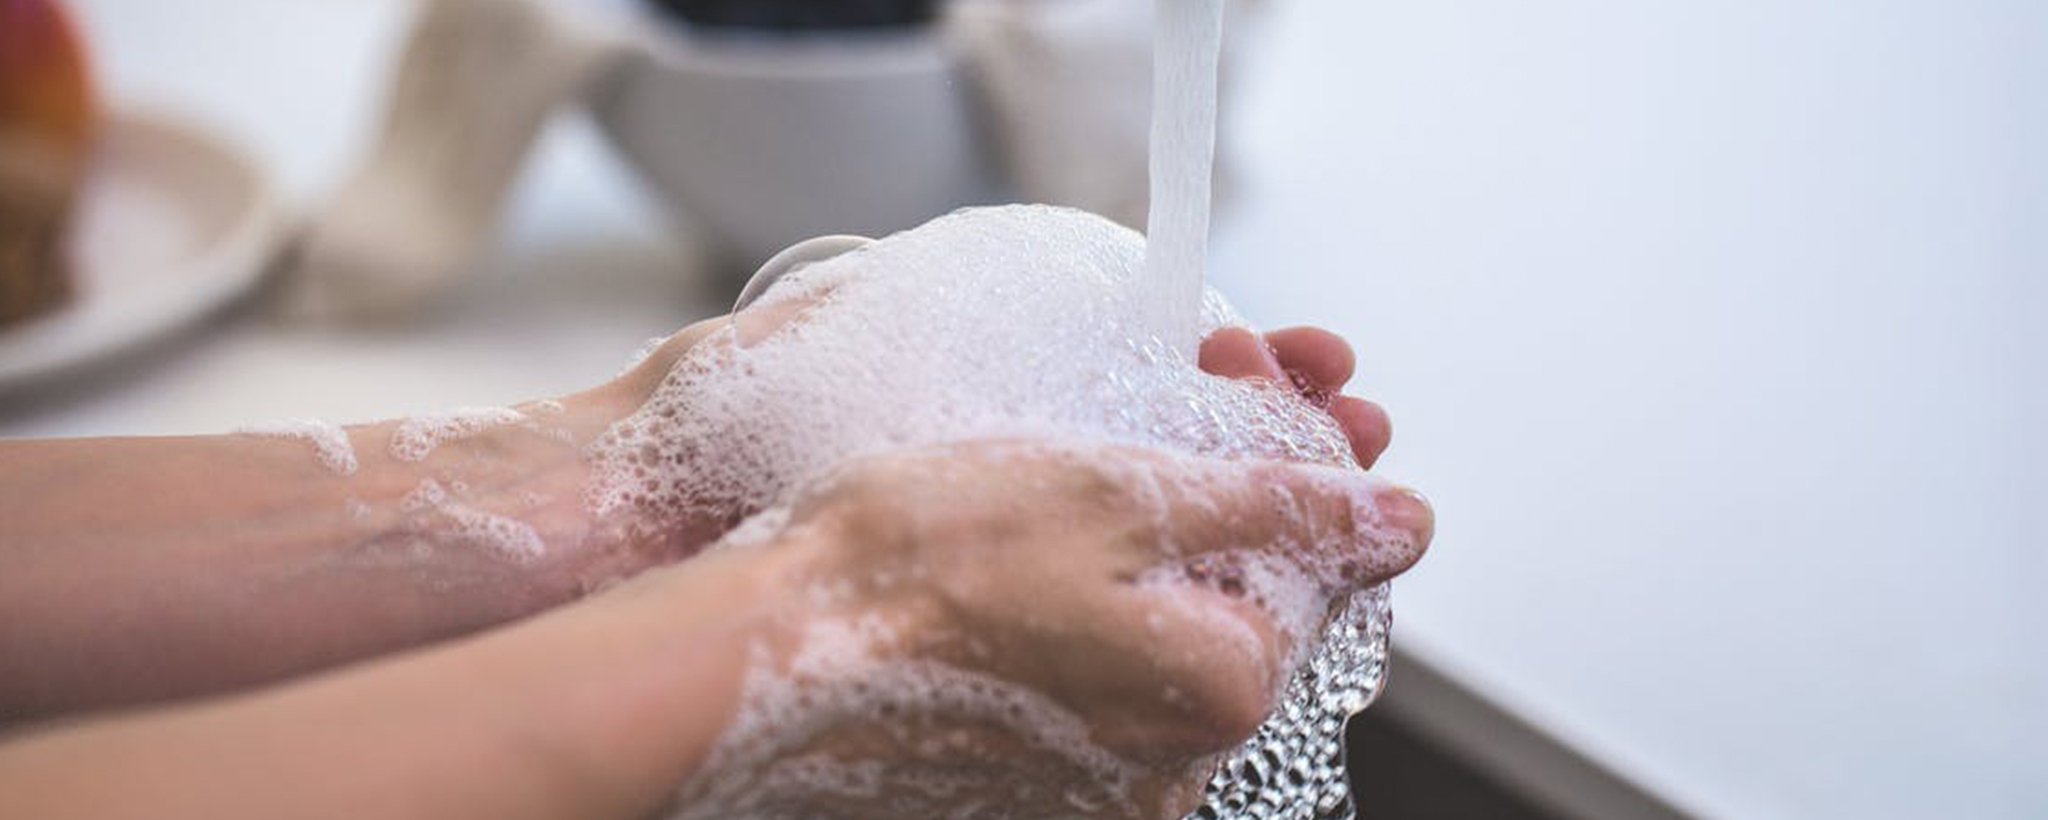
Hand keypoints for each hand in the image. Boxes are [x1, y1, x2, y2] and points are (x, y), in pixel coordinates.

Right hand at [674, 439, 1428, 818]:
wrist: (764, 652)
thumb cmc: (921, 565)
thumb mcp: (1124, 493)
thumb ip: (1281, 503)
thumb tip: (1401, 516)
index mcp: (1220, 690)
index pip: (1311, 562)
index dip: (1281, 449)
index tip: (1238, 373)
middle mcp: (1173, 761)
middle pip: (1240, 596)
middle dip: (1221, 481)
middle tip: (1178, 389)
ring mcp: (1097, 781)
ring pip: (1163, 630)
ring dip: (1148, 536)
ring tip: (1083, 454)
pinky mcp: (1027, 779)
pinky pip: (1093, 673)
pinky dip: (1082, 599)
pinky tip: (1025, 540)